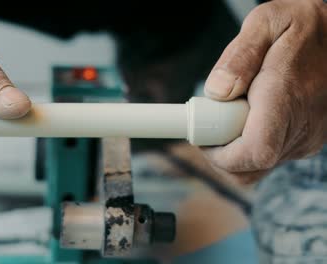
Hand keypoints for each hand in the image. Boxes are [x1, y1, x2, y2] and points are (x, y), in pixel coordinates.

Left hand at [203, 0, 326, 182]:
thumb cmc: (297, 27)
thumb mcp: (266, 23)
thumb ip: (240, 57)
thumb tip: (216, 92)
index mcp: (287, 97)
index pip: (255, 151)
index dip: (221, 155)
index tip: (203, 136)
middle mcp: (301, 126)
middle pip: (249, 168)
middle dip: (219, 153)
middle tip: (209, 123)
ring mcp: (306, 139)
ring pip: (257, 167)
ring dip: (233, 151)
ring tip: (229, 115)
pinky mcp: (306, 142)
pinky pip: (268, 158)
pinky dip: (249, 146)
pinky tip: (247, 118)